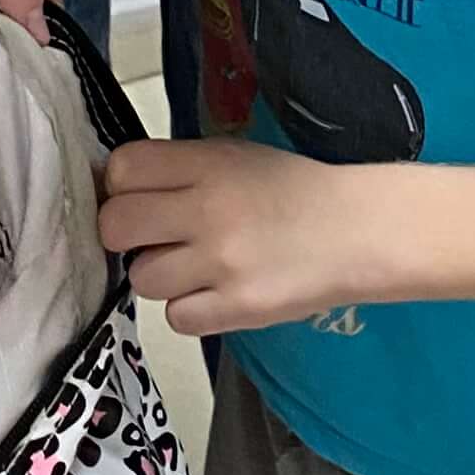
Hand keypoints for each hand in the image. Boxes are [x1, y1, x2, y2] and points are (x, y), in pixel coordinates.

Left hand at [99, 137, 397, 336]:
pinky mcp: (238, 308)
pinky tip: (215, 293)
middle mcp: (209, 208)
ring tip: (196, 268)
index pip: (122, 169)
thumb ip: (178, 169)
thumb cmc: (294, 191)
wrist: (359, 231)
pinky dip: (190, 310)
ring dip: (161, 277)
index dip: (122, 187)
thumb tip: (117, 190)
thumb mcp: (235, 157)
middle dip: (128, 235)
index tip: (140, 198)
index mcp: (208, 162)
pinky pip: (176, 318)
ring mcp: (222, 262)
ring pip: (142, 278)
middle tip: (157, 239)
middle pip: (116, 225)